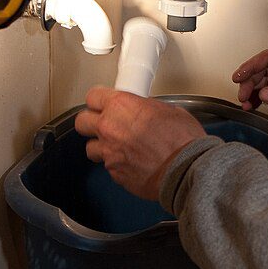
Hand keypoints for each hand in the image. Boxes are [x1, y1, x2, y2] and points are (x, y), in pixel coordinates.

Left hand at [75, 87, 205, 199]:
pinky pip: (108, 166)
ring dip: (101, 145)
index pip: (93, 95)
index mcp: (121, 106)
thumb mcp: (170, 111)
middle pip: (82, 121)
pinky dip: (117, 164)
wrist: (186, 171)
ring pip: (91, 147)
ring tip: (117, 146)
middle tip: (103, 122)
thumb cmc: (183, 141)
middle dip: (91, 121)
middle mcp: (109, 128)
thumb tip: (147, 112)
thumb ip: (148, 108)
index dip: (99, 99)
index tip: (103, 101)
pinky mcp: (114, 173)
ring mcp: (109, 153)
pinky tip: (131, 162)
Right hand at [231, 49, 267, 124]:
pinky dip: (264, 96)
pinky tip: (256, 104)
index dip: (251, 66)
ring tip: (246, 104)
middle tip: (242, 96)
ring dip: (255, 91)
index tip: (238, 76)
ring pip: (267, 79)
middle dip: (251, 81)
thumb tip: (264, 94)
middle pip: (265, 68)